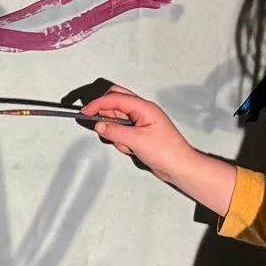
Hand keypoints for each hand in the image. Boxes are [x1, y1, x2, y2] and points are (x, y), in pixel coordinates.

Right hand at [78, 85, 236, 211]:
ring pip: (117, 118)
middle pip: (116, 101)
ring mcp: (141, 122)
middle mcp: (143, 112)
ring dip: (115, 131)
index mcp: (144, 107)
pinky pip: (122, 131)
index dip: (98, 104)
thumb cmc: (168, 152)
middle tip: (100, 126)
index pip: (116, 98)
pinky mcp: (140, 133)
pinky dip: (121, 140)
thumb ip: (115, 131)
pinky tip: (130, 148)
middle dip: (106, 113)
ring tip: (126, 144)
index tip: (86, 111)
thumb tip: (100, 125)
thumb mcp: (137, 141)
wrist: (179, 167)